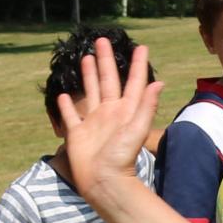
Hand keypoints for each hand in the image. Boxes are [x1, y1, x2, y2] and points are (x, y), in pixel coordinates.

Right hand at [60, 39, 165, 201]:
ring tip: (87, 58)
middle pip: (107, 80)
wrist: (104, 182)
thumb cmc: (122, 158)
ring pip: (90, 92)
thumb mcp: (137, 129)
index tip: (140, 47)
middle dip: (106, 60)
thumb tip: (159, 82)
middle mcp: (109, 113)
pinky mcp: (77, 134)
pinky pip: (70, 116)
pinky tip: (63, 94)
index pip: (133, 82)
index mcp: (126, 110)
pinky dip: (66, 105)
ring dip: (88, 75)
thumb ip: (146, 106)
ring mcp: (93, 123)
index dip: (137, 65)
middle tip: (102, 40)